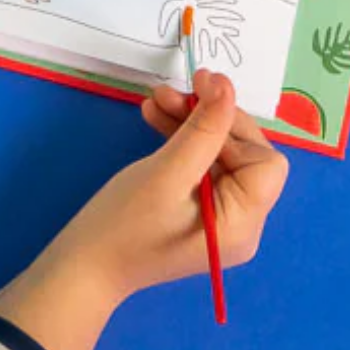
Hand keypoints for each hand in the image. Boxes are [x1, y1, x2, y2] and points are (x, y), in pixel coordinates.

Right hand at [0, 71, 287, 349]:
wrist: (85, 266)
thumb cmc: (125, 224)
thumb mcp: (167, 171)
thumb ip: (203, 128)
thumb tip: (225, 84)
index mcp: (243, 224)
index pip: (264, 162)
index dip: (235, 126)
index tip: (202, 94)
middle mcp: (242, 225)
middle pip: (243, 155)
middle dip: (209, 120)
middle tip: (172, 91)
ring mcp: (221, 220)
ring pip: (219, 156)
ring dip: (190, 124)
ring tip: (154, 100)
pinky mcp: (199, 212)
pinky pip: (201, 168)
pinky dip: (182, 142)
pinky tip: (154, 118)